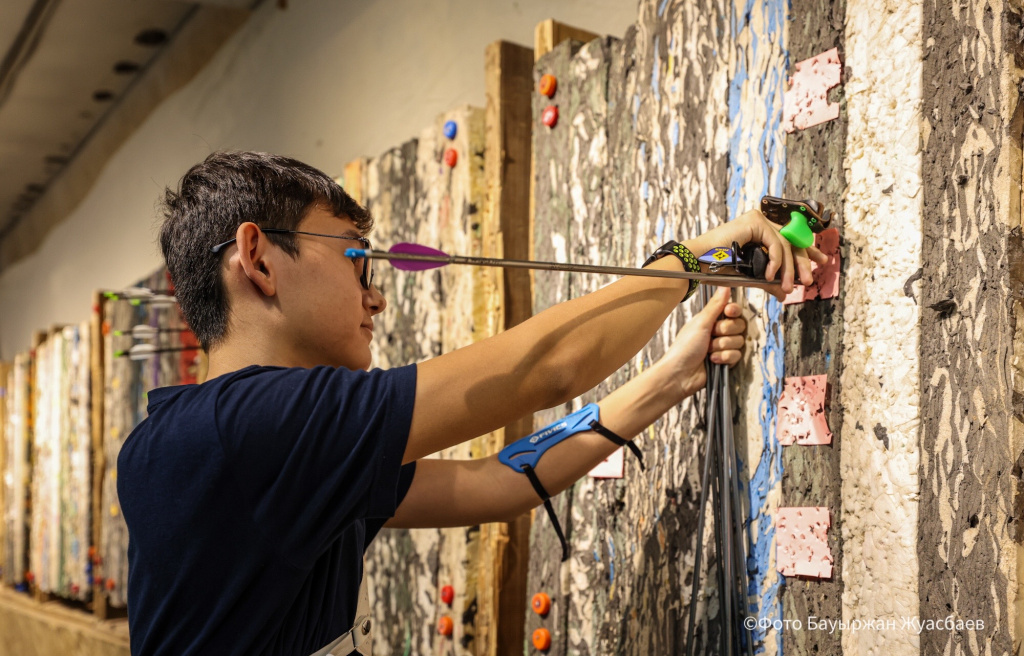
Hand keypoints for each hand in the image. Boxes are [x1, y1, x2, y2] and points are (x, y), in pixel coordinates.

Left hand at [659, 288, 746, 400]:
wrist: (680, 374)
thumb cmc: (684, 348)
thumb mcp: (700, 323)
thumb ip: (715, 306)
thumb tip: (724, 286)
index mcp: (711, 320)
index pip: (733, 311)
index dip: (733, 311)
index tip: (728, 312)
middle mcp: (719, 332)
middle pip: (739, 325)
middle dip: (724, 331)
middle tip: (711, 335)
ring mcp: (723, 347)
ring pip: (739, 341)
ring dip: (722, 346)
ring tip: (708, 351)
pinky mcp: (726, 361)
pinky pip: (737, 355)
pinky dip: (724, 358)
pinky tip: (712, 361)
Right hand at [687, 209, 828, 299]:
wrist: (698, 264)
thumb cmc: (717, 269)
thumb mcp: (750, 277)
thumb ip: (769, 281)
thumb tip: (785, 293)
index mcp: (760, 233)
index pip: (789, 241)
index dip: (806, 251)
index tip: (819, 262)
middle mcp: (760, 223)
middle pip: (791, 241)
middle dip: (803, 262)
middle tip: (808, 280)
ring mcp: (758, 220)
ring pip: (785, 244)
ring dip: (789, 268)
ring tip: (788, 286)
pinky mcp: (755, 221)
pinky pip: (775, 242)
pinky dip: (775, 261)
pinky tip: (770, 275)